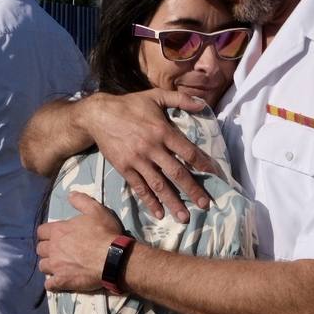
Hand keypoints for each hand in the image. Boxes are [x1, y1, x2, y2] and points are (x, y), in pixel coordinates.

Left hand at [36, 191, 122, 292]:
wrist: (113, 258)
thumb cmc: (105, 233)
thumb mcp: (96, 210)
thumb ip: (81, 201)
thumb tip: (70, 194)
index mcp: (58, 230)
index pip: (41, 231)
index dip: (47, 234)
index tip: (55, 235)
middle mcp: (53, 248)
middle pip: (40, 249)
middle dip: (47, 250)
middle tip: (58, 251)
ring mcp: (56, 266)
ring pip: (42, 266)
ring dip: (49, 265)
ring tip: (59, 266)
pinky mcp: (62, 281)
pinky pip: (50, 285)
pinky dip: (53, 283)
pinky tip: (59, 282)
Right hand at [80, 90, 218, 222]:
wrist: (98, 115)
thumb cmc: (130, 105)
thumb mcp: (156, 96)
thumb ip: (180, 99)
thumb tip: (202, 103)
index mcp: (163, 131)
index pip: (188, 152)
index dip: (203, 165)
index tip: (215, 176)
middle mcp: (152, 148)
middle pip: (177, 173)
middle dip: (193, 190)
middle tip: (205, 205)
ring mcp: (138, 160)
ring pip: (159, 185)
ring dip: (173, 202)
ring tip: (184, 217)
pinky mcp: (125, 168)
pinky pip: (139, 188)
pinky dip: (150, 202)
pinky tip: (159, 213)